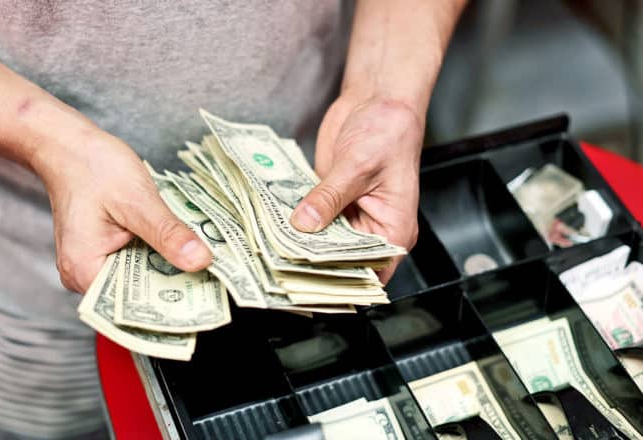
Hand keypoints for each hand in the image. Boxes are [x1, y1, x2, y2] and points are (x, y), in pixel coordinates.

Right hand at [31, 128, 211, 292]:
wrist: (68, 146)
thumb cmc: (91, 167)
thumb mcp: (137, 200)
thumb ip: (168, 233)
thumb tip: (200, 261)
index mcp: (84, 271)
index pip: (132, 306)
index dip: (170, 306)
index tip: (205, 301)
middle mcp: (84, 276)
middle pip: (137, 296)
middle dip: (174, 286)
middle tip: (215, 280)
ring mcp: (92, 266)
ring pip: (139, 279)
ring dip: (168, 270)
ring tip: (202, 264)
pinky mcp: (103, 254)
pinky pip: (135, 264)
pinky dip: (157, 256)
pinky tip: (180, 248)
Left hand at [290, 94, 422, 282]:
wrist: (377, 100)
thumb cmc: (388, 131)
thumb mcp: (358, 165)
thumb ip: (330, 196)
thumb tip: (304, 223)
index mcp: (393, 229)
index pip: (369, 272)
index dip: (342, 282)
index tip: (310, 285)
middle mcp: (371, 228)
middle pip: (340, 260)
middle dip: (312, 263)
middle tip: (280, 266)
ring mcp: (348, 216)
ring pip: (321, 242)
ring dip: (299, 242)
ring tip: (270, 248)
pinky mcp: (329, 201)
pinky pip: (309, 219)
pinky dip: (293, 222)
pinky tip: (272, 224)